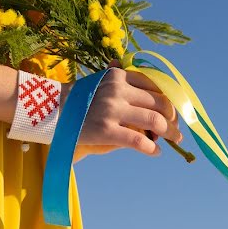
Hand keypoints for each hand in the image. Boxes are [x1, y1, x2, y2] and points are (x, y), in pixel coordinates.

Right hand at [65, 67, 182, 161]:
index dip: (169, 100)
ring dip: (169, 132)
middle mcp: (118, 90)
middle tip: (176, 130)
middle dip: (172, 118)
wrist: (51, 110)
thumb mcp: (100, 81)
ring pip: (154, 121)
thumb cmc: (79, 98)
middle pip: (160, 103)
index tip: (173, 112)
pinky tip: (155, 152)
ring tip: (174, 140)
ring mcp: (112, 110)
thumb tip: (147, 77)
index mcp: (119, 76)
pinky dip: (152, 148)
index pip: (156, 86)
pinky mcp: (106, 130)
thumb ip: (122, 79)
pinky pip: (138, 141)